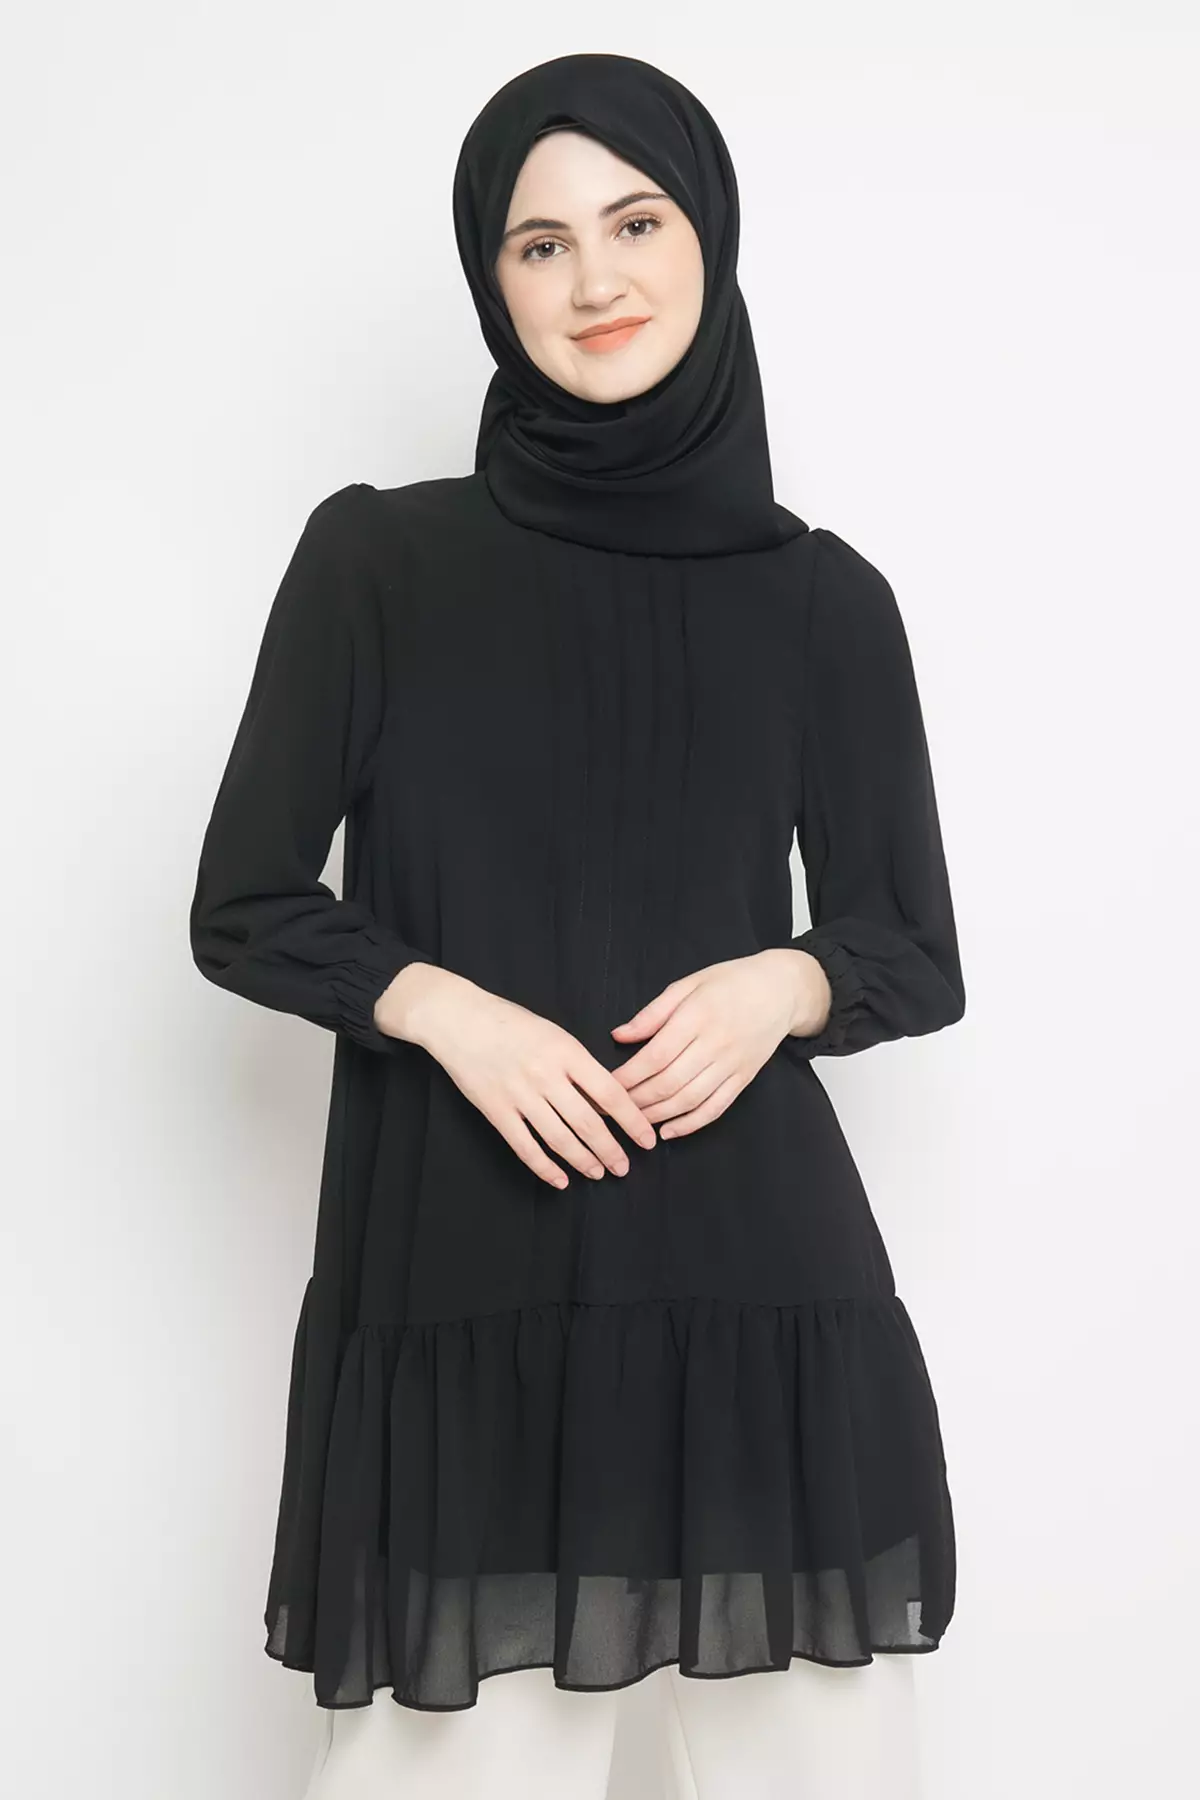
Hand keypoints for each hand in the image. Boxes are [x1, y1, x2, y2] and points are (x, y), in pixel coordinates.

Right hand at [375, 964, 656, 1188]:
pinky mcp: (495, 1110)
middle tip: (625, 1167)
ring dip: (583, 1161)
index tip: (647, 1139)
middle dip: (611, 1150)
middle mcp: (545, 1075)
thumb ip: (579, 1065)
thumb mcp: (554, 1033)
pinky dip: (545, 1168)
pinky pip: (525, 1147)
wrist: (458, 1018)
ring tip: (598, 1173)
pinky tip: (560, 1180)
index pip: (610, 1094)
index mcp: (566, 1051)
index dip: (632, 1121)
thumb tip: (606, 1102)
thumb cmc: (510, 1022)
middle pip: (588, 1123)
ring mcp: (519, 1095)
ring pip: (560, 1139)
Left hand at [607, 949, 832, 1138]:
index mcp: (697, 1016)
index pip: (655, 1056)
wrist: (781, 990)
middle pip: (669, 1082)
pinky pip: (715, 1108)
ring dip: (657, 1116)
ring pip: (689, 1100)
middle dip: (635, 1101)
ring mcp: (732, 1064)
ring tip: (633, 1122)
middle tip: (611, 1111)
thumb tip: (619, 1035)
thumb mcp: (688, 984)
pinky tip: (669, 1131)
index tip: (605, 1087)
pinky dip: (691, 1124)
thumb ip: (653, 1013)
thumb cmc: (730, 982)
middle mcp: (715, 1043)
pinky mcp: (744, 1078)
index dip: (628, 1076)